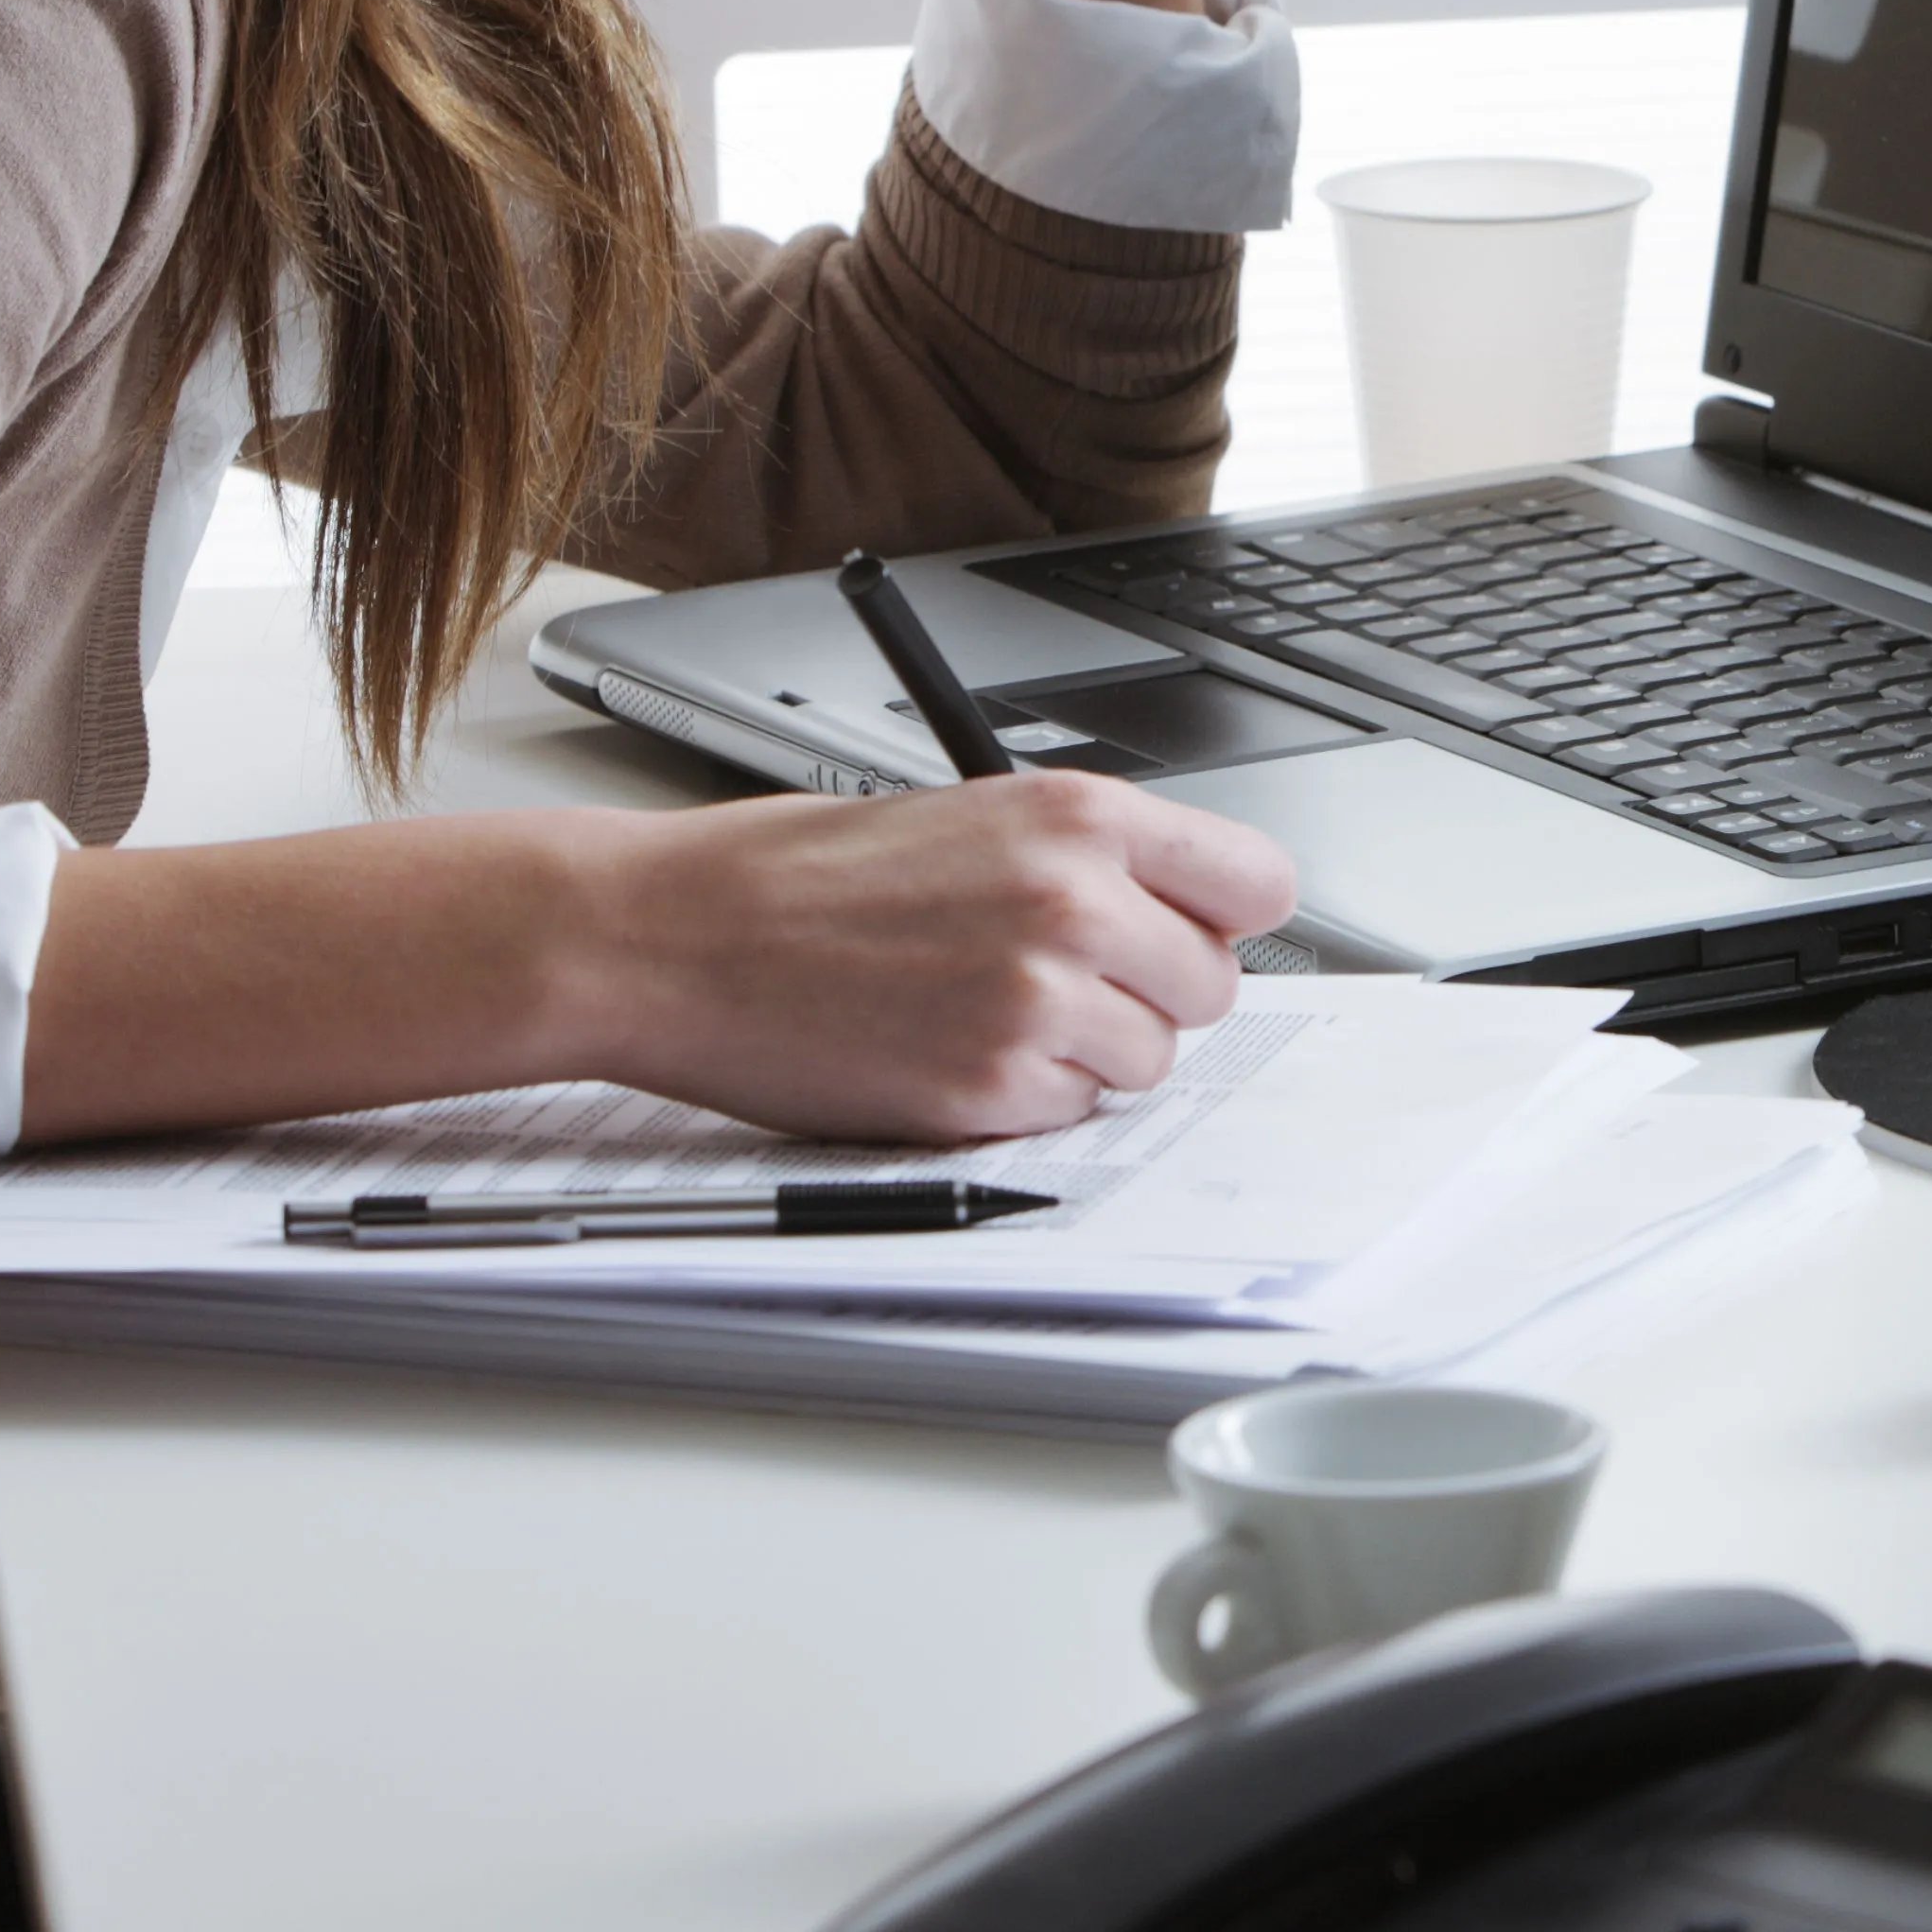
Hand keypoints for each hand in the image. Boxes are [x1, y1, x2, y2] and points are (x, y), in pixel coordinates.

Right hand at [557, 770, 1298, 1142]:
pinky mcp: (989, 1088)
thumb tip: (1175, 915)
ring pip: (1146, 1062)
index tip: (1192, 932)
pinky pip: (1068, 1115)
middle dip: (1146, 992)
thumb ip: (1086, 861)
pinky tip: (945, 1050)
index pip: (1256, 883)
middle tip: (1054, 978)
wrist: (675, 934)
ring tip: (981, 1010)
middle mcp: (1075, 903)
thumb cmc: (795, 873)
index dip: (1220, 918)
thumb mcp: (968, 816)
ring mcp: (1036, 1002)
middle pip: (1209, 987)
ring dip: (1084, 1053)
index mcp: (1078, 817)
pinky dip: (1022, 1098)